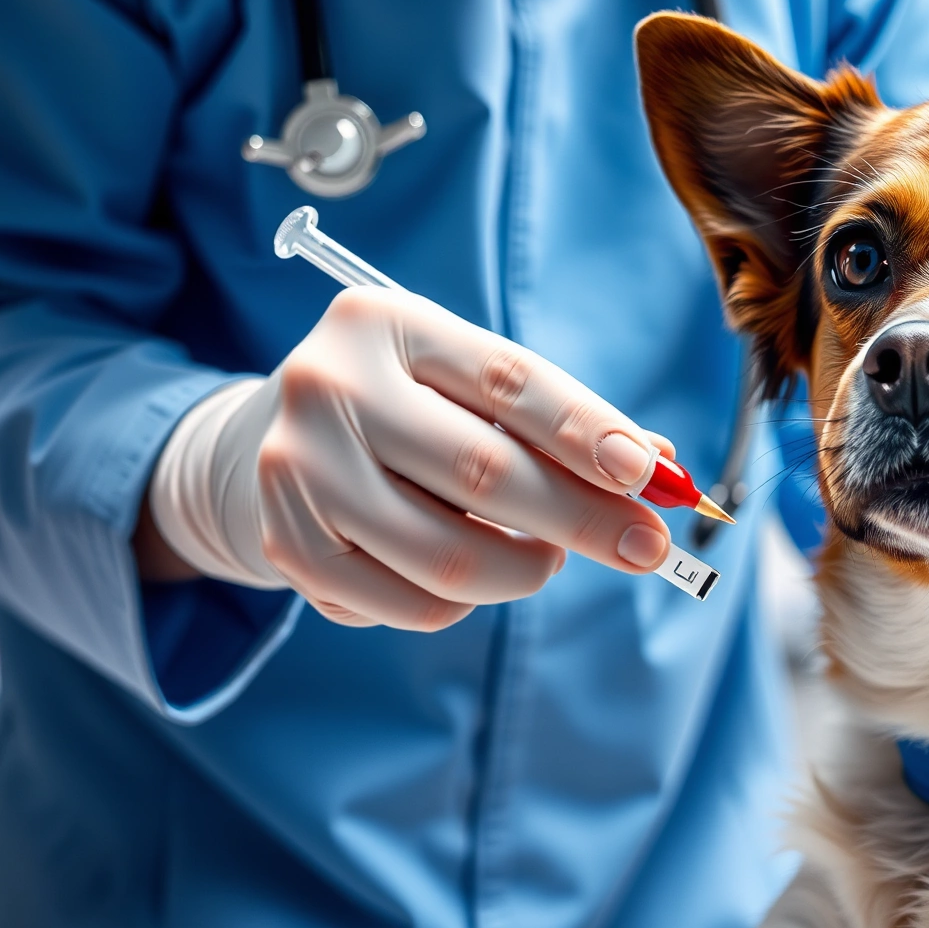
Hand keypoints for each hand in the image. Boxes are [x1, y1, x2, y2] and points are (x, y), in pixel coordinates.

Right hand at [145, 286, 674, 629]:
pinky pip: (414, 604)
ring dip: (526, 570)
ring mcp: (299, 471)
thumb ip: (558, 420)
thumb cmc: (405, 411)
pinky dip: (463, 604)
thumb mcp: (469, 387)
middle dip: (584, 518)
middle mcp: (329, 386)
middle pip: (485, 473)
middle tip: (647, 548)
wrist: (267, 448)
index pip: (507, 380)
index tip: (653, 476)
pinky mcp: (289, 547)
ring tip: (546, 558)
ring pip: (452, 557)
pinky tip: (468, 575)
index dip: (586, 431)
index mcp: (384, 322)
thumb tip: (661, 466)